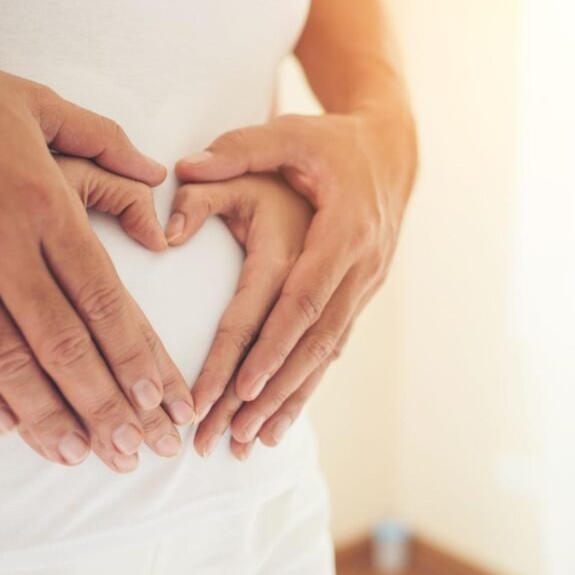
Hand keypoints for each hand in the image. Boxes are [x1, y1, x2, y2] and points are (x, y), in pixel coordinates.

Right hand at [0, 41, 194, 473]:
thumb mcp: (40, 102)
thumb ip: (105, 141)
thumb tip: (157, 173)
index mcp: (45, 200)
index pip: (104, 296)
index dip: (137, 355)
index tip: (163, 400)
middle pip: (64, 341)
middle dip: (107, 404)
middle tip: (137, 452)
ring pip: (6, 358)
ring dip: (47, 415)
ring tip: (80, 456)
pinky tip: (6, 425)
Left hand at [175, 109, 415, 452]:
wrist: (391, 150)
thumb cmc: (332, 142)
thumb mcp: (289, 133)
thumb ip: (238, 149)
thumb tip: (183, 169)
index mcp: (342, 231)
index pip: (304, 300)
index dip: (274, 346)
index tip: (239, 387)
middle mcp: (360, 267)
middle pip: (314, 342)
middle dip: (273, 392)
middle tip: (232, 435)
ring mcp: (365, 286)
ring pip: (326, 354)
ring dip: (290, 400)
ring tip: (252, 442)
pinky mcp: (360, 296)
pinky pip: (332, 349)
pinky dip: (307, 384)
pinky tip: (281, 419)